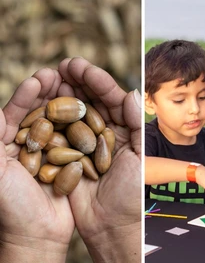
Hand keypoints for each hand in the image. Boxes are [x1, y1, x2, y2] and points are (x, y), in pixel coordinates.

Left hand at [0, 69, 74, 261]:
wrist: (38, 234)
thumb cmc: (11, 206)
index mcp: (9, 143)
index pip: (17, 112)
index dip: (27, 94)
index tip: (41, 77)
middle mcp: (31, 144)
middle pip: (42, 110)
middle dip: (52, 90)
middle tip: (64, 71)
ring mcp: (53, 151)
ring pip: (62, 120)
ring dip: (70, 101)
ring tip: (79, 85)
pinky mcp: (72, 161)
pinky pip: (79, 138)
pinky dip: (86, 122)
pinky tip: (93, 110)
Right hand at [58, 57, 140, 261]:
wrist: (113, 225)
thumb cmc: (132, 194)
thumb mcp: (141, 158)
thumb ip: (136, 125)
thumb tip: (131, 92)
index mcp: (123, 129)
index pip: (109, 98)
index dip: (96, 80)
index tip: (80, 66)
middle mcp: (103, 132)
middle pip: (89, 100)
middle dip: (76, 82)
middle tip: (62, 65)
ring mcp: (84, 143)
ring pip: (71, 112)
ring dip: (60, 94)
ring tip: (48, 77)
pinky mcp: (67, 157)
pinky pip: (57, 133)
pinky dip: (48, 117)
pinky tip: (39, 104)